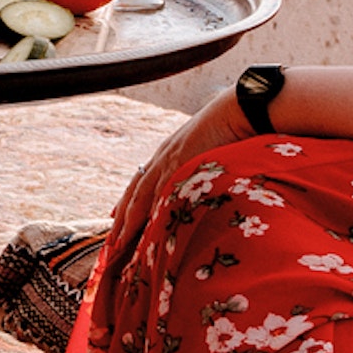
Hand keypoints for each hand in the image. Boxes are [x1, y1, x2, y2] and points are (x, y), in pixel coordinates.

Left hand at [109, 91, 253, 257]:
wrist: (240, 109)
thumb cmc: (234, 129)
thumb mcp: (212, 153)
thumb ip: (202, 168)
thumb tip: (208, 185)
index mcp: (170, 154)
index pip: (142, 182)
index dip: (128, 202)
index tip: (116, 217)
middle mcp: (164, 157)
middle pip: (135, 192)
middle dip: (122, 218)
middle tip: (112, 242)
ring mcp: (170, 160)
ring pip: (141, 196)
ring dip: (128, 221)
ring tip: (118, 243)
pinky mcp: (180, 163)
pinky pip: (160, 193)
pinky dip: (151, 213)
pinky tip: (145, 230)